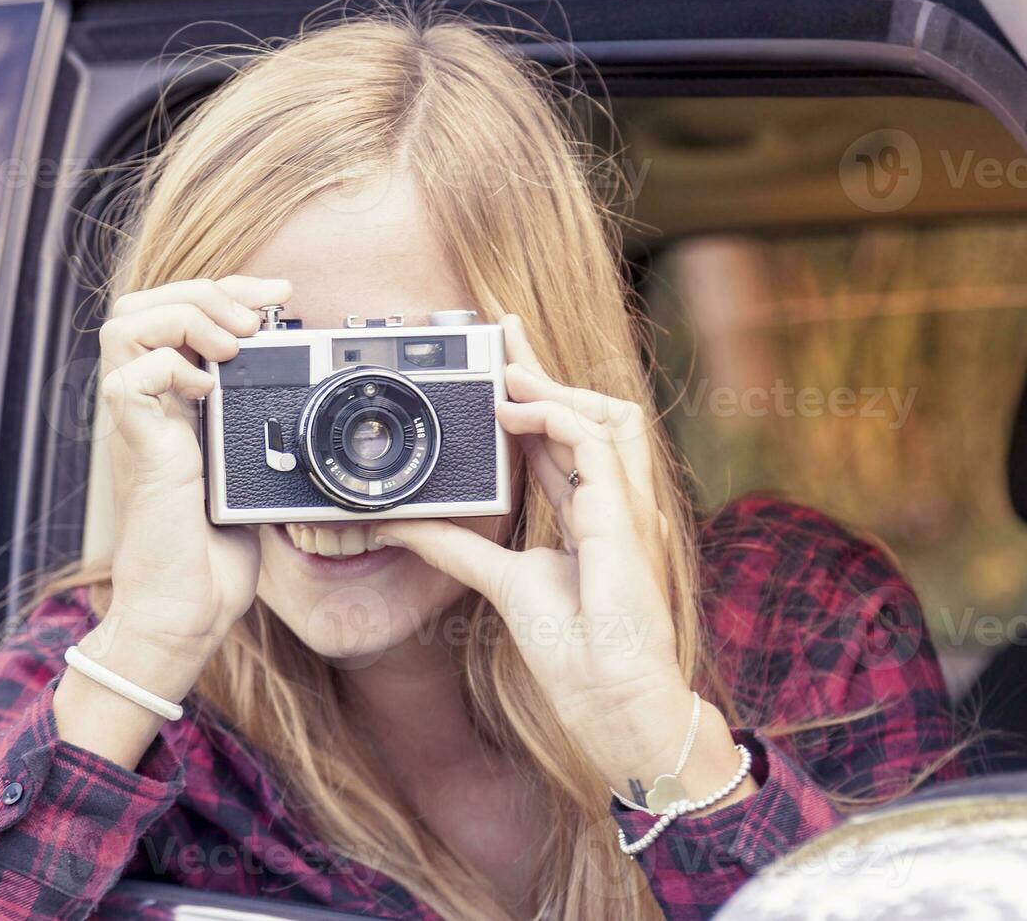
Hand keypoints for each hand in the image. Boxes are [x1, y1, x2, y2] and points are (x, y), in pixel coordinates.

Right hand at [85, 275, 289, 697]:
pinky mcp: (134, 447)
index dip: (227, 290)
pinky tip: (209, 390)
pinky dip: (171, 367)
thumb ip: (260, 426)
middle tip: (257, 316)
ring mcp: (136, 423)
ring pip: (124, 325)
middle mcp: (149, 404)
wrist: (186, 607)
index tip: (281, 296)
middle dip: (206, 289)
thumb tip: (306, 394)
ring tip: (232, 343)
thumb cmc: (214, 552)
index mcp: (174, 402)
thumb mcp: (252, 471)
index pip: (180, 313)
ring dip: (185, 317)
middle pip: (143, 303)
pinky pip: (128, 377)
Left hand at [376, 315, 753, 809]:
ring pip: (608, 413)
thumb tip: (400, 525)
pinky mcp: (623, 513)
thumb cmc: (573, 651)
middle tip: (503, 333)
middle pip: (589, 412)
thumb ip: (456, 547)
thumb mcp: (499, 581)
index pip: (564, 438)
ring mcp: (626, 506)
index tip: (504, 359)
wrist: (608, 694)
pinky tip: (512, 414)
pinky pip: (594, 441)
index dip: (535, 396)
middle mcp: (613, 503)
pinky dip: (553, 417)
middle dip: (546, 370)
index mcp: (589, 516)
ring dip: (555, 386)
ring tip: (506, 375)